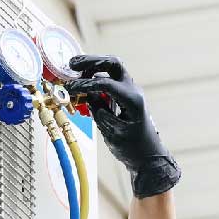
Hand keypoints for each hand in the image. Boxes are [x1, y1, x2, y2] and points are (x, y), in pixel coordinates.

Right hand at [67, 54, 180, 197]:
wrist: (148, 157)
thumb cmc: (133, 148)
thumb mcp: (112, 132)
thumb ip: (99, 111)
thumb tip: (86, 95)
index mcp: (132, 100)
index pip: (106, 84)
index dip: (85, 84)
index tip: (70, 88)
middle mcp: (132, 91)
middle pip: (112, 64)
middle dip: (92, 62)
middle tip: (72, 64)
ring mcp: (129, 91)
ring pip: (111, 69)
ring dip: (92, 68)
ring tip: (73, 71)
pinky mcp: (123, 96)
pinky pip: (109, 81)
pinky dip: (94, 79)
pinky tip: (82, 84)